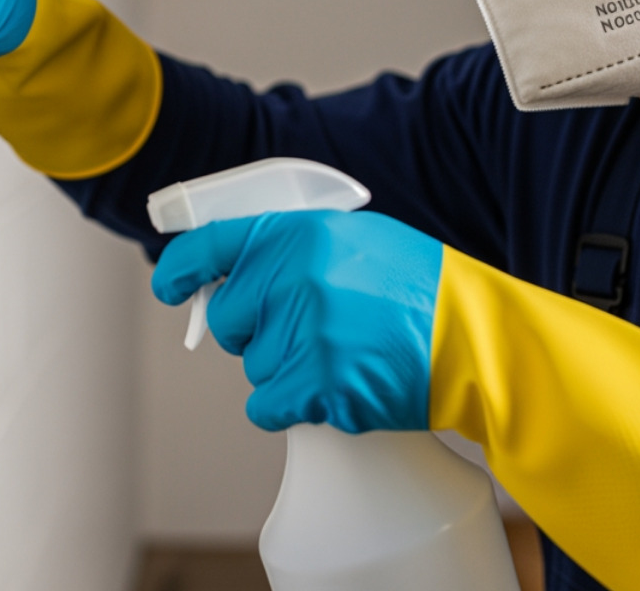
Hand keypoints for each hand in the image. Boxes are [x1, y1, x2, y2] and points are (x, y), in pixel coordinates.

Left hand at [152, 210, 443, 432]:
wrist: (470, 340)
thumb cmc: (419, 288)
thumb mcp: (356, 239)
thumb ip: (295, 248)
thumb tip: (239, 269)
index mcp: (298, 235)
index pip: (211, 245)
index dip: (179, 268)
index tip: (169, 285)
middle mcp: (291, 280)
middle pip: (227, 319)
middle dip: (254, 330)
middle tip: (303, 329)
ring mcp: (301, 335)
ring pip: (253, 366)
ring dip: (285, 368)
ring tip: (341, 352)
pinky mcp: (313, 386)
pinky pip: (266, 405)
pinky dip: (291, 405)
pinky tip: (331, 386)